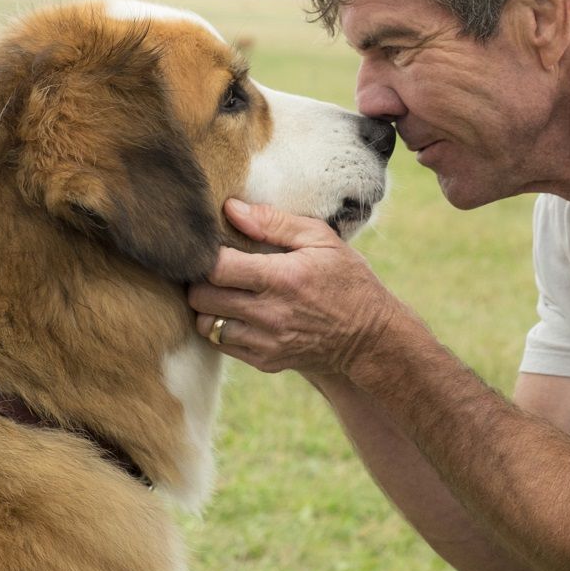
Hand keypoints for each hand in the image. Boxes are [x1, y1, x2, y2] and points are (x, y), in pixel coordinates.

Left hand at [188, 199, 406, 375]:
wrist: (369, 338)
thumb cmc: (346, 280)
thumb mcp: (322, 240)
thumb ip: (274, 222)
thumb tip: (231, 209)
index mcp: (282, 277)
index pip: (216, 267)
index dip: (205, 254)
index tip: (213, 246)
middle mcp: (270, 313)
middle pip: (202, 297)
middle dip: (201, 279)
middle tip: (215, 268)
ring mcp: (266, 341)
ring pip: (206, 324)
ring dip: (208, 307)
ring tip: (226, 292)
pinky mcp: (264, 361)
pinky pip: (221, 344)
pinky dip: (222, 327)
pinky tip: (239, 313)